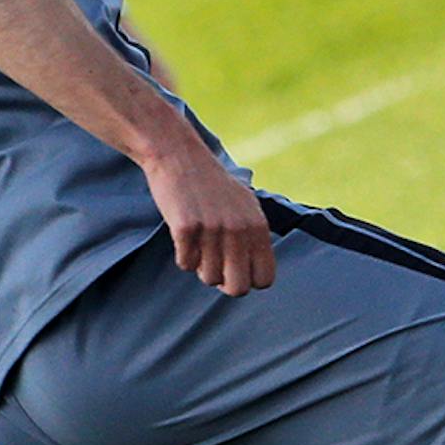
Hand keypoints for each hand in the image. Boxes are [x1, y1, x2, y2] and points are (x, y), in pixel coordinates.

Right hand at [139, 137, 276, 295]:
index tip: (235, 270)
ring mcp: (212, 229)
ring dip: (201, 266)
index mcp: (258, 226)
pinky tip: (184, 237)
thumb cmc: (211, 184)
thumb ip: (254, 236)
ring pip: (209, 278)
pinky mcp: (186, 228)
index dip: (248, 280)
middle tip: (214, 267)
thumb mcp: (245, 205)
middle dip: (224, 284)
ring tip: (198, 244)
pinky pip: (185, 264)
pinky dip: (183, 256)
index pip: (264, 279)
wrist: (179, 156)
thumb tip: (257, 275)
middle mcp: (239, 229)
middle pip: (238, 288)